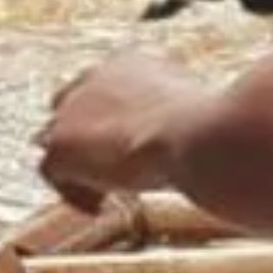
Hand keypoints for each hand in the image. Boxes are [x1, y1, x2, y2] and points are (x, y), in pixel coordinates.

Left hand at [35, 51, 201, 210]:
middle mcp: (93, 78)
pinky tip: (100, 208)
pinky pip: (51, 171)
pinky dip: (74, 193)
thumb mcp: (201, 112)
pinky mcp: (62, 144)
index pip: (104, 84)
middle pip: (68, 103)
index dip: (112, 115)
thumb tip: (221, 129)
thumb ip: (190, 114)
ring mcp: (72, 110)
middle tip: (107, 167)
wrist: (193, 135)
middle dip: (83, 133)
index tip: (130, 141)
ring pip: (55, 137)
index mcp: (128, 63)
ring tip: (104, 192)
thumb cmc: (213, 128)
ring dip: (78, 164)